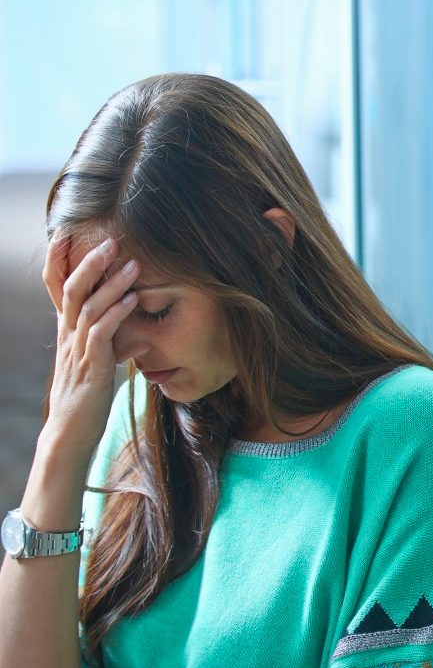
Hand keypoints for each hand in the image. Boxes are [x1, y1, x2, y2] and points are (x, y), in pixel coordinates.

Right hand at [39, 236, 142, 464]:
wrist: (71, 433)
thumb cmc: (87, 399)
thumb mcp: (103, 367)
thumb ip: (118, 347)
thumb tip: (142, 338)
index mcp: (67, 331)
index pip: (56, 289)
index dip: (58, 261)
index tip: (64, 234)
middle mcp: (68, 336)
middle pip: (71, 290)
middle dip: (89, 263)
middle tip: (111, 241)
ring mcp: (77, 350)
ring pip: (87, 308)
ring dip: (111, 284)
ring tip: (132, 264)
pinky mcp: (91, 367)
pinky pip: (101, 334)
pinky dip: (118, 314)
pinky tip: (134, 299)